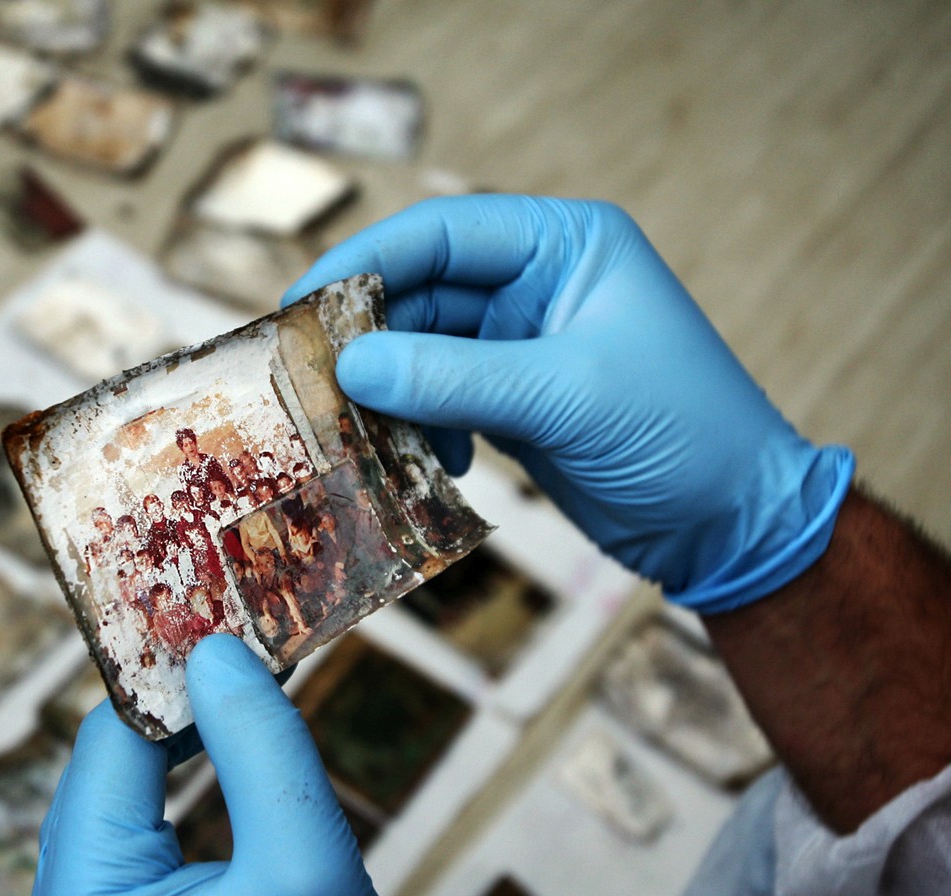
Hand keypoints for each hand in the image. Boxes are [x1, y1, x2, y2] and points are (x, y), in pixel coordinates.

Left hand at [21, 635, 414, 895]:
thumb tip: (216, 648)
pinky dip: (176, 784)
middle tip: (246, 638)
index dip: (172, 673)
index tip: (229, 611)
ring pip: (118, 793)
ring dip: (178, 738)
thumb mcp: (310, 868)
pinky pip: (132, 833)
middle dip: (178, 703)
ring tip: (244, 681)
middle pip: (104, 765)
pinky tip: (222, 744)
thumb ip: (260, 746)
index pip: (109, 744)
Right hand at [283, 195, 852, 612]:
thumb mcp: (564, 398)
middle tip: (304, 376)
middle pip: (422, 291)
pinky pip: (438, 399)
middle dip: (367, 336)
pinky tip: (424, 463)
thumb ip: (452, 379)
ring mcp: (523, 343)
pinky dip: (418, 428)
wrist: (733, 525)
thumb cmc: (680, 436)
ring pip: (422, 351)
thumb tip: (349, 368)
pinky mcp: (514, 401)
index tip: (300, 303)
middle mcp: (540, 282)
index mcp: (566, 245)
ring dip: (387, 391)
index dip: (366, 263)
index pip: (443, 233)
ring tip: (351, 428)